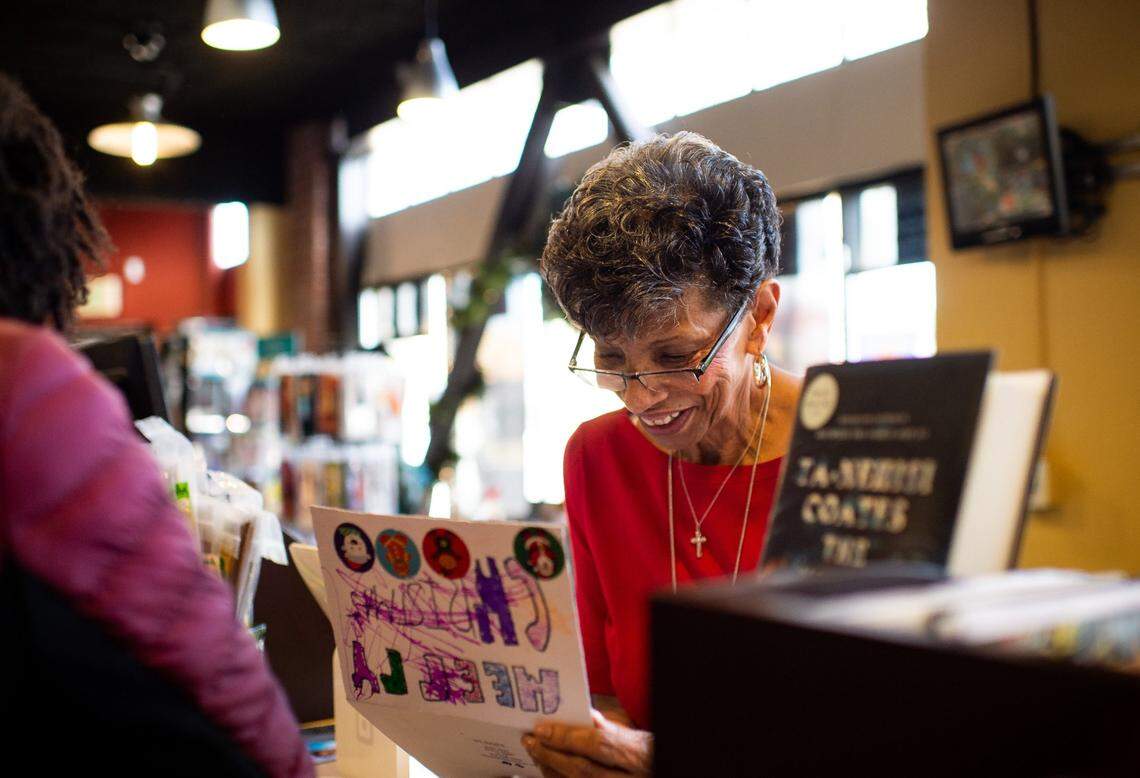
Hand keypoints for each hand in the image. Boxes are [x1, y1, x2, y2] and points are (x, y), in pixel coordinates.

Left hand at [522, 709, 652, 776]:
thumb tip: (585, 713)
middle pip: (582, 770)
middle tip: (530, 740)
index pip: (598, 745)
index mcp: (638, 755)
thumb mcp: (638, 735)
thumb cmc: (647, 753)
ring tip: (536, 752)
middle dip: (551, 755)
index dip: (567, 737)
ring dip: (550, 769)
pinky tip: (548, 769)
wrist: (655, 769)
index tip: (542, 729)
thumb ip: (611, 728)